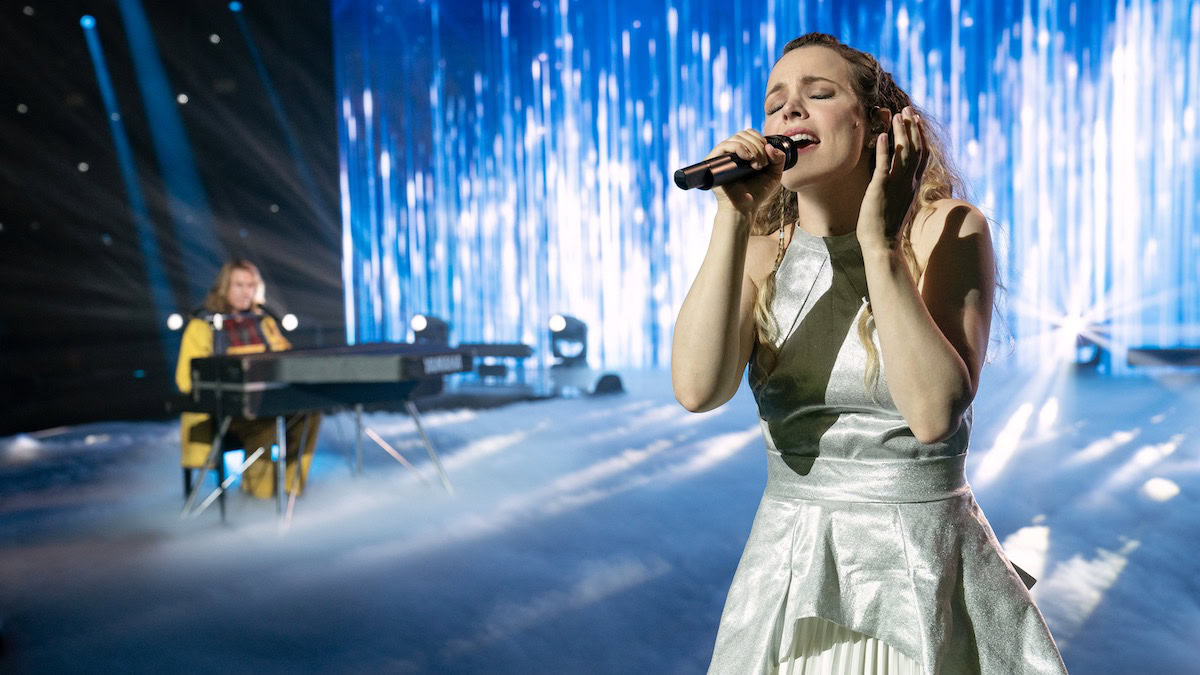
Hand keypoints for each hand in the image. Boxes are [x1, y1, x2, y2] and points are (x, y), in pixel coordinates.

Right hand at [708, 129, 786, 215]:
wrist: (744, 207)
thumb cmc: (757, 192)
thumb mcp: (774, 174)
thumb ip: (779, 158)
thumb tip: (769, 146)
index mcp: (743, 152)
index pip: (749, 134)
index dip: (760, 140)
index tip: (767, 156)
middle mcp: (731, 152)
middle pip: (744, 134)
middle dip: (758, 145)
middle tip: (762, 163)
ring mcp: (722, 156)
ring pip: (736, 138)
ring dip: (752, 148)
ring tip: (757, 165)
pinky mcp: (714, 162)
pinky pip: (724, 145)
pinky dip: (739, 148)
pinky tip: (747, 158)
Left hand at [857, 107, 928, 250]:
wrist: (882, 245)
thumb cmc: (886, 227)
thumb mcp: (898, 202)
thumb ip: (900, 186)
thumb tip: (895, 176)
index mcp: (914, 185)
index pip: (922, 155)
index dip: (920, 135)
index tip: (916, 120)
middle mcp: (908, 183)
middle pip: (916, 149)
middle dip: (912, 127)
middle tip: (907, 109)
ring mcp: (896, 185)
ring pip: (903, 153)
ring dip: (900, 132)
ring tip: (897, 115)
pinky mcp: (881, 189)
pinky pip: (884, 165)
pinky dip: (884, 148)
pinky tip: (882, 135)